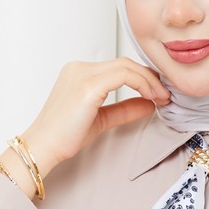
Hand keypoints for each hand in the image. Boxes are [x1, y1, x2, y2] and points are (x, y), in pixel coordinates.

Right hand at [22, 58, 170, 177]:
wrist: (43, 146)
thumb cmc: (64, 136)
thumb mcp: (101, 119)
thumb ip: (124, 109)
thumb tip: (150, 105)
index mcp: (79, 72)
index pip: (119, 66)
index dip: (143, 77)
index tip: (159, 93)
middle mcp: (80, 68)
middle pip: (125, 62)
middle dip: (150, 77)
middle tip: (166, 95)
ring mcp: (83, 74)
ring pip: (126, 66)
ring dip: (149, 81)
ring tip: (162, 98)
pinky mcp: (88, 85)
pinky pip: (124, 75)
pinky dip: (142, 84)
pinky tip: (151, 98)